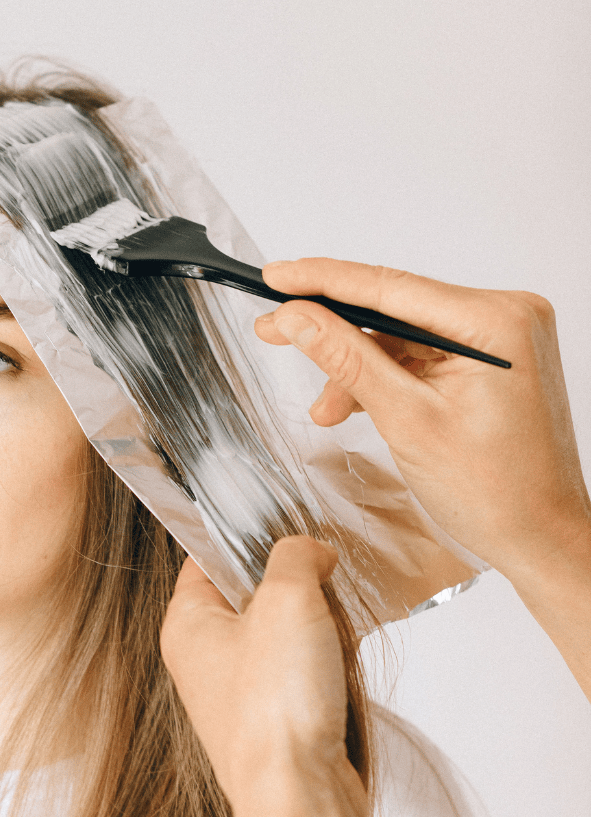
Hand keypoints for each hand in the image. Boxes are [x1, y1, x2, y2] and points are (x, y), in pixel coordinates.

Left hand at [164, 539, 528, 816]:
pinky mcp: (276, 722)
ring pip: (287, 634)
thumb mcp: (289, 597)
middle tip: (319, 592)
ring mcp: (239, 694)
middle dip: (298, 592)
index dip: (248, 539)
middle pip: (255, 595)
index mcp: (186, 624)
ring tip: (330, 642)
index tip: (286, 529)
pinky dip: (330, 669)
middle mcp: (204, 660)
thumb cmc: (277, 708)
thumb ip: (297, 556)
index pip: (207, 558)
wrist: (301, 796)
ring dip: (320, 632)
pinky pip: (307, 674)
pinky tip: (341, 676)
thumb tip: (309, 551)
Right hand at [254, 259, 590, 584]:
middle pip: (394, 308)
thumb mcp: (406, 420)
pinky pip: (420, 354)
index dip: (323, 281)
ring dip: (357, 369)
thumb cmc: (497, 493)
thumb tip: (297, 317)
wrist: (540, 538)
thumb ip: (346, 359)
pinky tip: (356, 404)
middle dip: (334, 332)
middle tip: (275, 331)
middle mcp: (505, 317)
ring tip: (327, 409)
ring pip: (401, 336)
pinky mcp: (489, 360)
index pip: (390, 286)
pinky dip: (384, 378)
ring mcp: (499, 339)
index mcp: (496, 322)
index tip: (276, 278)